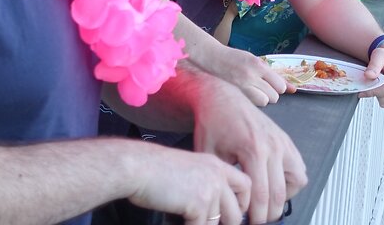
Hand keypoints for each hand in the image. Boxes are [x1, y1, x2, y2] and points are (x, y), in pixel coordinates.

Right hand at [128, 144, 251, 224]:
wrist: (137, 166)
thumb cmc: (154, 169)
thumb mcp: (189, 169)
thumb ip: (206, 184)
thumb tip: (216, 210)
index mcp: (215, 165)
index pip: (245, 185)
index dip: (241, 204)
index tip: (231, 213)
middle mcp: (217, 175)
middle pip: (237, 211)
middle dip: (227, 224)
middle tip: (208, 223)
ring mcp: (210, 189)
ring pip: (218, 223)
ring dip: (202, 224)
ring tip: (187, 219)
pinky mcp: (199, 203)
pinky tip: (177, 220)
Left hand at [191, 79, 307, 223]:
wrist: (222, 98)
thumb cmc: (212, 125)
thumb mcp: (210, 155)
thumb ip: (223, 182)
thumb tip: (228, 209)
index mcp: (253, 150)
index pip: (261, 196)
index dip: (254, 216)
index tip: (246, 222)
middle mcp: (273, 146)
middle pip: (278, 194)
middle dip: (267, 213)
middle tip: (255, 219)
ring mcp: (282, 142)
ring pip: (297, 181)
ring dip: (282, 197)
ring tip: (266, 203)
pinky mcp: (286, 140)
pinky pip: (300, 168)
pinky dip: (291, 182)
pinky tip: (273, 185)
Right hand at [211, 46, 294, 106]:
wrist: (210, 58)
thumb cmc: (234, 58)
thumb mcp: (255, 61)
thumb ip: (273, 75)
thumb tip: (292, 89)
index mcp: (258, 65)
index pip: (280, 85)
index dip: (278, 87)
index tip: (271, 84)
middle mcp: (251, 76)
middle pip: (274, 97)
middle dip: (270, 93)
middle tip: (260, 86)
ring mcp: (241, 86)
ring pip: (264, 102)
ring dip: (261, 99)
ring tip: (252, 91)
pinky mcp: (234, 94)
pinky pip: (252, 104)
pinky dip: (251, 101)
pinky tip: (244, 94)